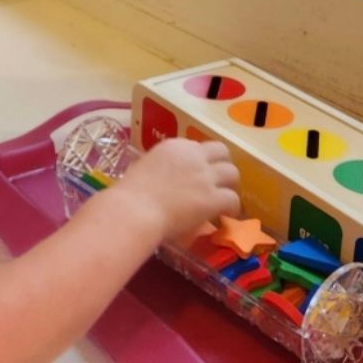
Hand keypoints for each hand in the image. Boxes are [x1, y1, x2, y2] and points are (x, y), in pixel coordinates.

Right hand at [115, 139, 239, 245]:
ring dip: (229, 185)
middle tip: (218, 182)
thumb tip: (163, 177)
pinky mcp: (213, 198)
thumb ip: (159, 166)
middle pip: (222, 152)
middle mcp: (194, 156)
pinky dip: (231, 208)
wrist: (134, 211)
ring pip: (232, 173)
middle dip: (222, 166)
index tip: (198, 172)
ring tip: (224, 198)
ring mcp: (205, 176)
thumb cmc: (130, 194)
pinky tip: (225, 215)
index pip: (198, 146)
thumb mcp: (143, 167)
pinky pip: (233, 199)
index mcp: (175, 146)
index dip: (201, 160)